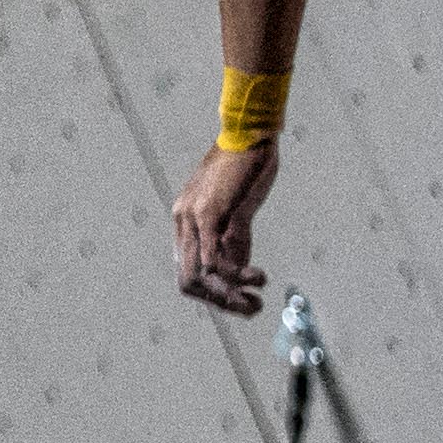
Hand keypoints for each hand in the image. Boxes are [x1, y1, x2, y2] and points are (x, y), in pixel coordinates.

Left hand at [172, 140, 281, 313]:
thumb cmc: (243, 169)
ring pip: (202, 275)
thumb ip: (230, 238)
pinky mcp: (216, 212)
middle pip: (187, 281)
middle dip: (220, 303)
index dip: (211, 294)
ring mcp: (196, 217)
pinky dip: (238, 277)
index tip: (238, 300)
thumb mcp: (231, 207)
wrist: (248, 134)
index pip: (185, 272)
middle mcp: (183, 221)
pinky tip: (259, 279)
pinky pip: (219, 258)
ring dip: (230, 297)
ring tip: (256, 302)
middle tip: (250, 308)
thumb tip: (238, 271)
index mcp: (183, 220)